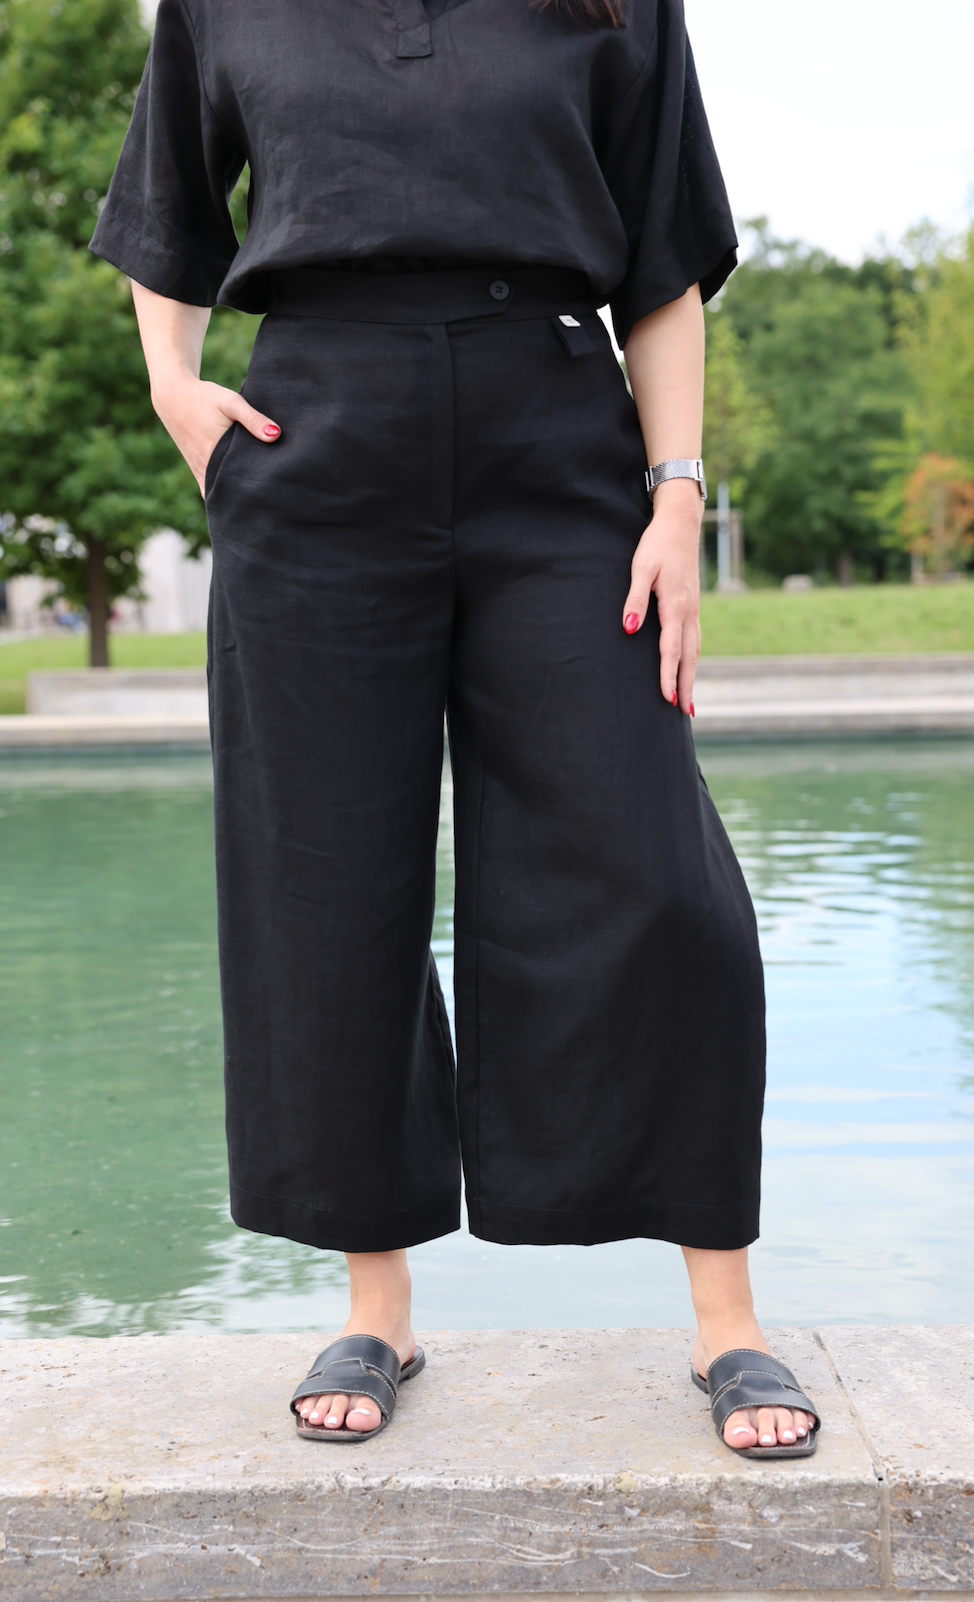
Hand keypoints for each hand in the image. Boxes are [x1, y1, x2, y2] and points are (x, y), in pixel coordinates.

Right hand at [150, 374, 280, 495]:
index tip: (272, 493)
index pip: (240, 485)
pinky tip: (237, 493)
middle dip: (248, 498)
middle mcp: (206, 469)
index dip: (256, 492)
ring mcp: (199, 472)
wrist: (172, 396)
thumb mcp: (231, 402)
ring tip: (256, 499)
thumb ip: (253, 419)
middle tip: (269, 499)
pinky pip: (211, 489)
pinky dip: (223, 492)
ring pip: (220, 494)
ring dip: (235, 497)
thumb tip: (276, 435)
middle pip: (231, 494)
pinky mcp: (197, 470)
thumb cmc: (204, 398)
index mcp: (215, 456)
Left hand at [621, 478, 701, 713]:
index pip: (671, 649)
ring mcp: (694, 609)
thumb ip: (634, 599)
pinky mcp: (692, 605)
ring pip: (695, 649)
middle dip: (686, 684)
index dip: (668, 675)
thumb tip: (629, 629)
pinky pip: (695, 639)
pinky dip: (692, 658)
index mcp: (675, 605)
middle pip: (689, 655)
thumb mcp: (640, 568)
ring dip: (692, 675)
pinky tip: (688, 668)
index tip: (666, 698)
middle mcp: (689, 611)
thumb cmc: (656, 545)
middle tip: (685, 712)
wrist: (680, 523)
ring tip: (688, 701)